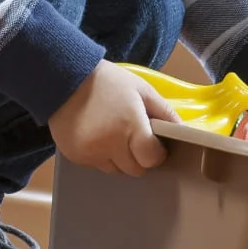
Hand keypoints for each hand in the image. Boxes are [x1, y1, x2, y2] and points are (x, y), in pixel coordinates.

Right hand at [48, 61, 179, 175]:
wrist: (65, 79)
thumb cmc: (108, 82)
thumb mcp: (141, 89)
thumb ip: (164, 111)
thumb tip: (181, 130)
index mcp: (130, 126)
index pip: (151, 159)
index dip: (156, 153)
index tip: (154, 144)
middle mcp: (110, 145)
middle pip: (135, 169)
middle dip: (139, 157)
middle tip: (134, 138)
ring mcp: (91, 153)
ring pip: (116, 170)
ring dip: (120, 159)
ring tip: (114, 135)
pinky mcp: (76, 157)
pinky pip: (97, 165)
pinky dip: (101, 156)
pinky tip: (97, 136)